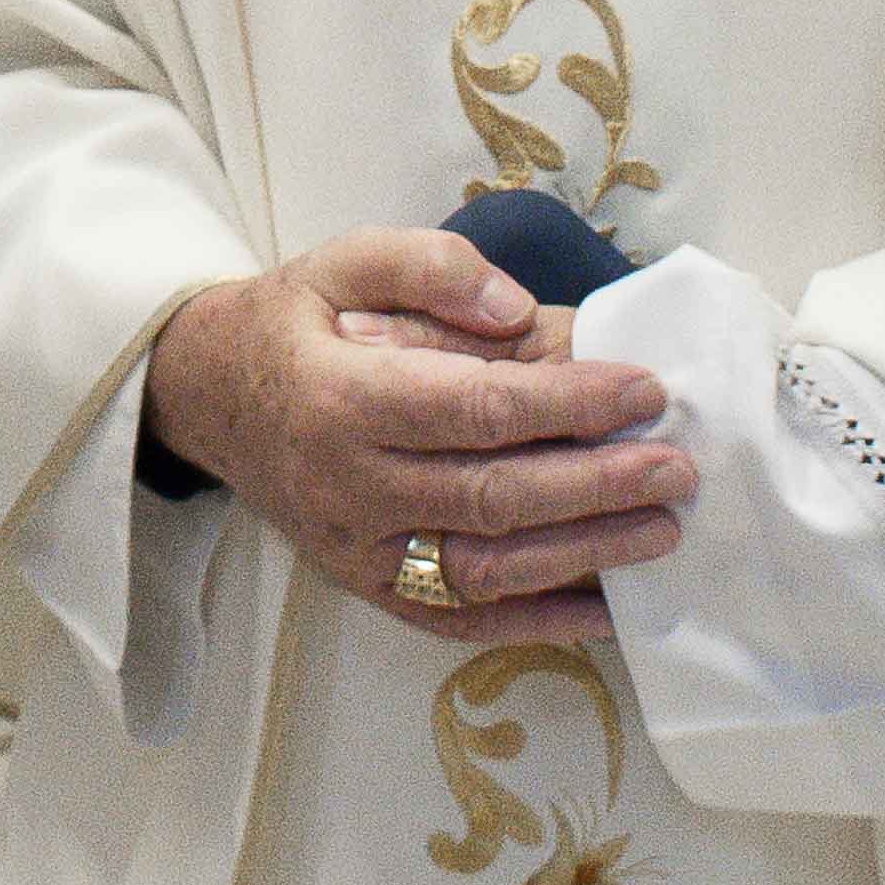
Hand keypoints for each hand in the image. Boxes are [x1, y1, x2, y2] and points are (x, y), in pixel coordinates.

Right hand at [143, 229, 694, 643]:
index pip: (474, 408)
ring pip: (486, 566)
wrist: (208, 398)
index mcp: (341, 396)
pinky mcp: (368, 588)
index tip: (644, 389)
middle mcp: (348, 485)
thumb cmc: (293, 325)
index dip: (567, 402)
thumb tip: (517, 310)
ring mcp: (357, 549)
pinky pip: (461, 619)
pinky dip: (539, 621)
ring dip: (583, 554)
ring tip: (662, 531)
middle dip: (597, 484)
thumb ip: (429, 267)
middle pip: (492, 495)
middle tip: (676, 467)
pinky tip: (608, 608)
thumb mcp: (342, 262)